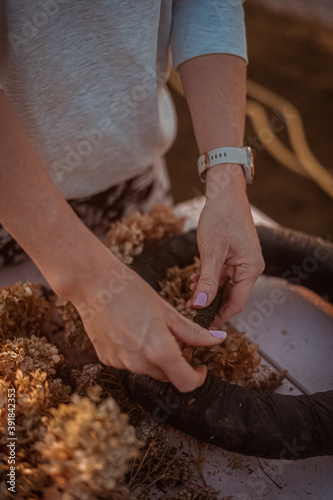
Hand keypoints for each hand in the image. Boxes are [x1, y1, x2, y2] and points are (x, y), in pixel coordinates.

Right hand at [68, 252, 225, 392]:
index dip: (197, 377)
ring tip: (150, 327)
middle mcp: (138, 363)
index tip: (200, 365)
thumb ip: (193, 332)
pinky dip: (137, 351)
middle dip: (176, 361)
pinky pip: (130, 362)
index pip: (186, 382)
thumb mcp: (168, 310)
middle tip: (175, 336)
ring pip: (148, 368)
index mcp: (159, 351)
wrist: (92, 283)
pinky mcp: (106, 358)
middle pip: (167, 375)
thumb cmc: (131, 290)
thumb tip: (217, 339)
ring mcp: (120, 363)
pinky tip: (131, 328)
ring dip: (156, 356)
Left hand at [188, 164, 264, 325]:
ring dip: (208, 291)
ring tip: (190, 292)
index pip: (237, 303)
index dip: (219, 315)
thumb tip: (200, 305)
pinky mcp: (235, 257)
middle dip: (211, 303)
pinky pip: (223, 276)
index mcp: (251, 269)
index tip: (201, 322)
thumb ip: (207, 281)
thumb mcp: (211, 252)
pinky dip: (210, 280)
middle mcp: (251, 268)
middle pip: (232, 297)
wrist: (224, 194)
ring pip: (226, 287)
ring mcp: (244, 263)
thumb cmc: (221, 218)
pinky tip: (195, 279)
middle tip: (190, 306)